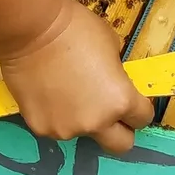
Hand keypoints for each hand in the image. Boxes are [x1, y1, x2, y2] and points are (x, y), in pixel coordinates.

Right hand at [0, 0, 153, 153]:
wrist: (31, 31)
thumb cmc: (76, 29)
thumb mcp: (112, 47)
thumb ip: (116, 75)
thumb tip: (111, 83)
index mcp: (120, 100)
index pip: (143, 118)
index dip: (139, 108)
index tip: (131, 99)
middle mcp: (96, 122)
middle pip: (121, 145)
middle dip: (120, 130)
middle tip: (108, 110)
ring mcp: (66, 129)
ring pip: (83, 133)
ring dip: (82, 119)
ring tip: (67, 89)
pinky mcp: (40, 128)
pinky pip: (56, 126)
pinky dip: (57, 114)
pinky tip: (48, 91)